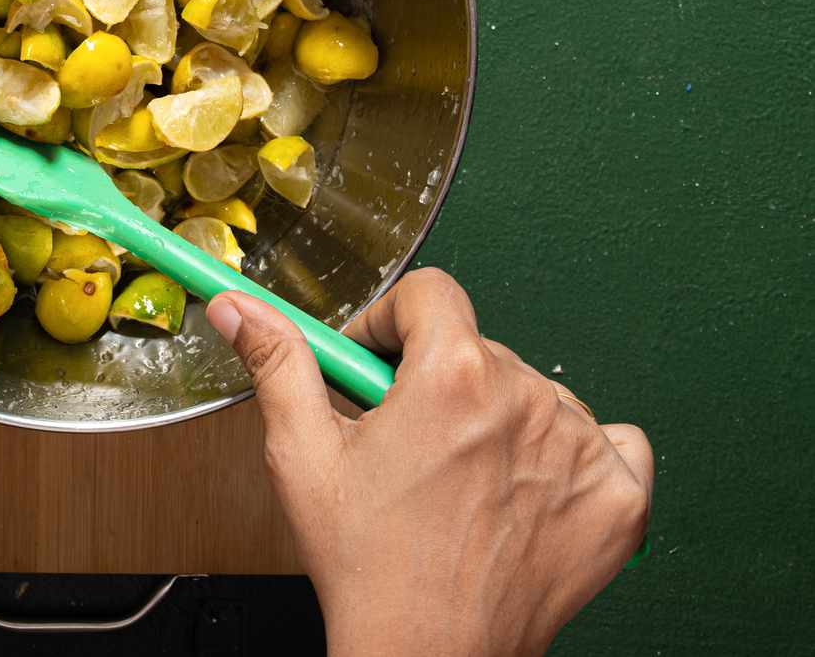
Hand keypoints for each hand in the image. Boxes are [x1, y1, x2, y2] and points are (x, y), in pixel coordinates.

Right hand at [207, 269, 651, 656]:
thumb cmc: (368, 567)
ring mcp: (582, 449)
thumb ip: (277, 363)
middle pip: (478, 347)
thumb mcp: (302, 455)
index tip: (376, 360)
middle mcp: (525, 401)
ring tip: (461, 477)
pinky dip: (574, 455)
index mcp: (450, 377)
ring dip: (501, 418)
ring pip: (536, 393)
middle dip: (438, 379)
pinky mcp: (619, 497)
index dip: (392, 321)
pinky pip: (610, 440)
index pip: (431, 295)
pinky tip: (531, 487)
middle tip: (406, 439)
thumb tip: (242, 308)